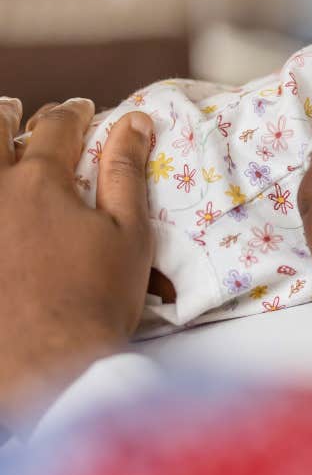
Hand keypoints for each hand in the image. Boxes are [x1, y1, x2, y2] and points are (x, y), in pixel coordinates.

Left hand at [0, 97, 153, 426]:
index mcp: (41, 181)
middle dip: (6, 116)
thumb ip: (126, 171)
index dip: (73, 114)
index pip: (57, 128)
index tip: (83, 111)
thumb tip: (135, 122)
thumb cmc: (98, 299)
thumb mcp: (129, 232)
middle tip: (13, 109)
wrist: (46, 365)